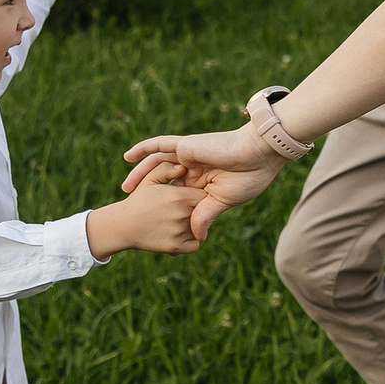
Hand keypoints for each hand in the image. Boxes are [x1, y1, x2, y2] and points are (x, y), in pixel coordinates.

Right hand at [84, 159, 202, 257]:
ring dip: (194, 226)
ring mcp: (180, 232)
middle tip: (187, 209)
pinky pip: (195, 244)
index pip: (205, 196)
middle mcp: (182, 214)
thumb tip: (184, 167)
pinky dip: (189, 241)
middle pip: (204, 212)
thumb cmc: (138, 200)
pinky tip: (178, 234)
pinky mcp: (176, 247)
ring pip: (200, 229)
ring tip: (177, 222)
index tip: (191, 196)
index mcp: (179, 196)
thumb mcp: (149, 179)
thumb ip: (167, 168)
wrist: (123, 226)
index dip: (199, 195)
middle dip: (198, 210)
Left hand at [122, 121, 290, 240]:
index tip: (153, 227)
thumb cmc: (247, 178)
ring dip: (140, 175)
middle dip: (147, 193)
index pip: (178, 196)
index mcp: (202, 184)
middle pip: (163, 180)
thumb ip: (205, 216)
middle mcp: (192, 169)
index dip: (166, 209)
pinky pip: (160, 145)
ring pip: (157, 164)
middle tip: (130, 206)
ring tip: (126, 188)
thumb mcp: (223, 202)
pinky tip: (128, 156)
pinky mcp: (186, 145)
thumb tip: (196, 238)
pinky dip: (143, 149)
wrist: (258, 155)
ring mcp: (187, 156)